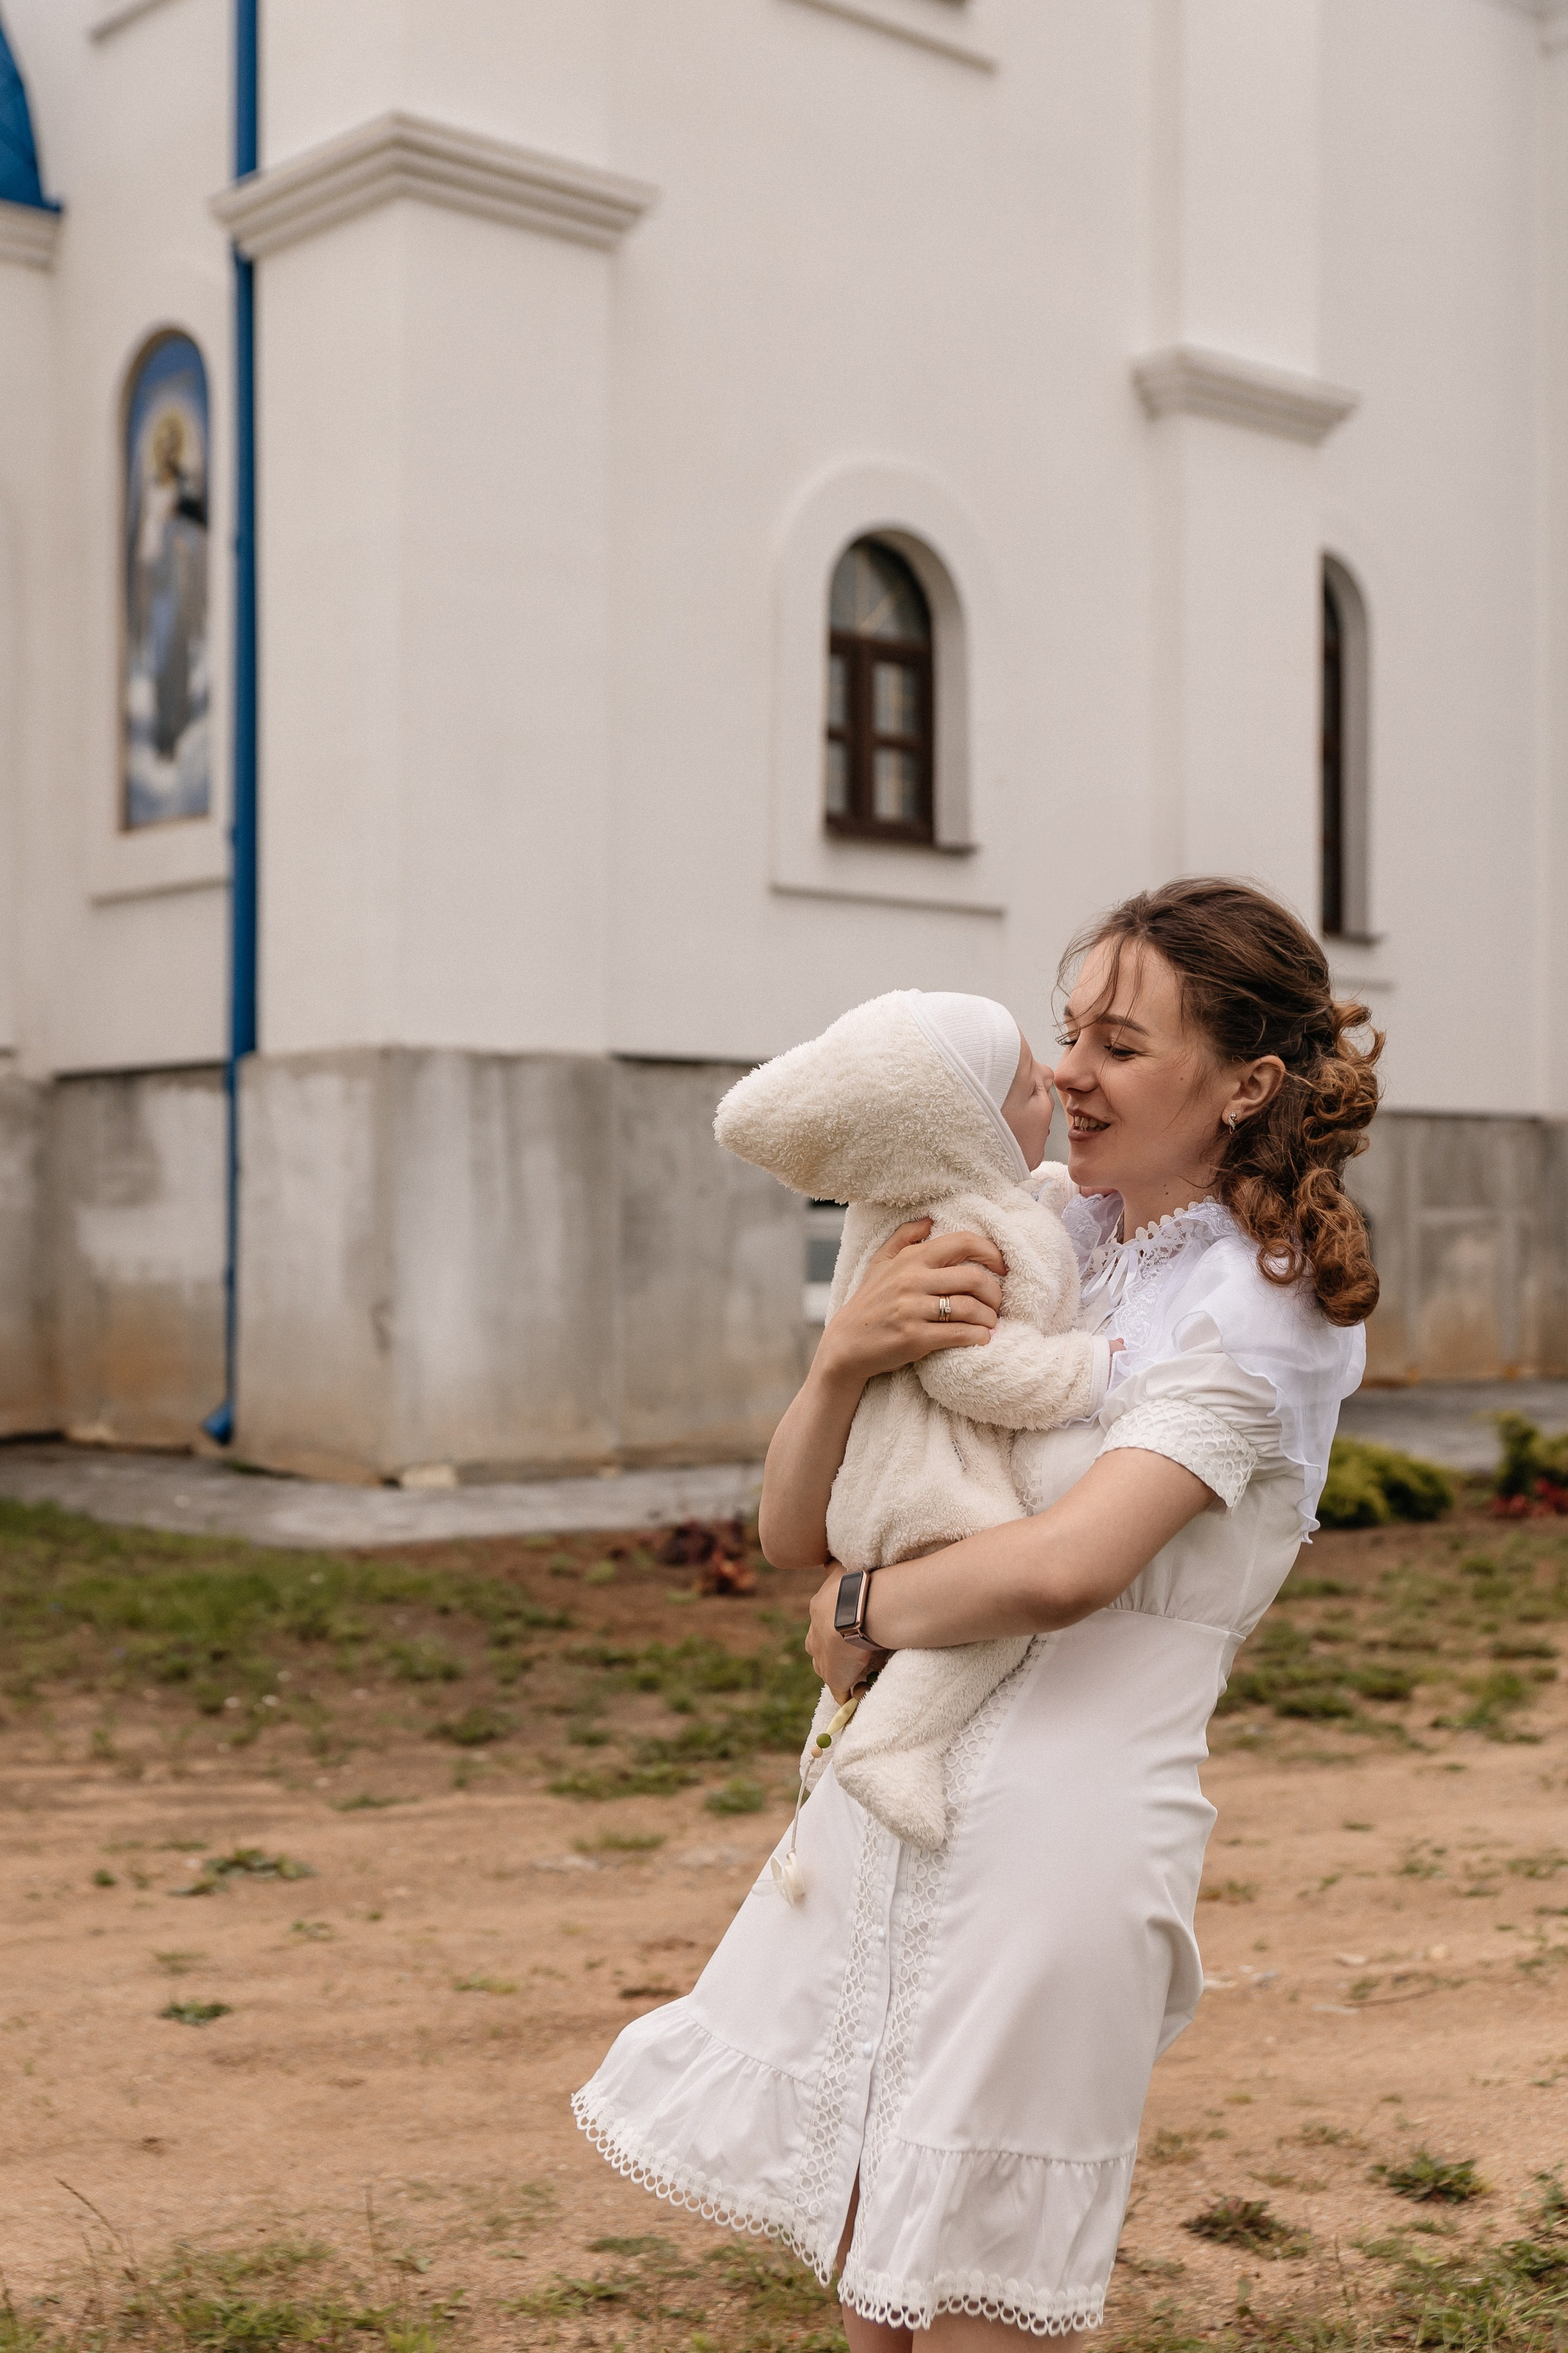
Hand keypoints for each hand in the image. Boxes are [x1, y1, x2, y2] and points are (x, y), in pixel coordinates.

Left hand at [807, 1566, 890, 1702]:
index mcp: (818, 1612)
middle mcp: (815, 1638)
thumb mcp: (839, 1569)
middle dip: (830, 1651)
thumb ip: (832, 1567)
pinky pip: (841, 1693)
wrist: (853, 1611)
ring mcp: (824, 1661)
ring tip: (857, 1672)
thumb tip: (827, 1560)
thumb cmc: (851, 1586)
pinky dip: (850, 1695)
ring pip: (826, 1669)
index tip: (846, 1629)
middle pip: (818, 1648)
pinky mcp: (835, 1680)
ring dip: (840, 1671)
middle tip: (849, 1651)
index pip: (820, 1624)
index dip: (832, 1628)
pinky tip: (860, 1695)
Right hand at [815, 1220, 1006, 1388]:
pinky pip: (959, 1334)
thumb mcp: (880, 1263)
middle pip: (974, 1278)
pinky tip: (981, 1339)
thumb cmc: (868, 1303)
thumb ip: (904, 1237)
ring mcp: (913, 1309)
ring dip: (989, 1319)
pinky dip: (977, 1337)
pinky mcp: (914, 1337)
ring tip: (990, 1324)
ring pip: (970, 1308)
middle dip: (995, 1293)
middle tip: (998, 1304)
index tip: (1003, 1267)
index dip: (991, 1252)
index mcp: (911, 1259)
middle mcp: (912, 1280)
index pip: (963, 1242)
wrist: (846, 1345)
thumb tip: (929, 1219)